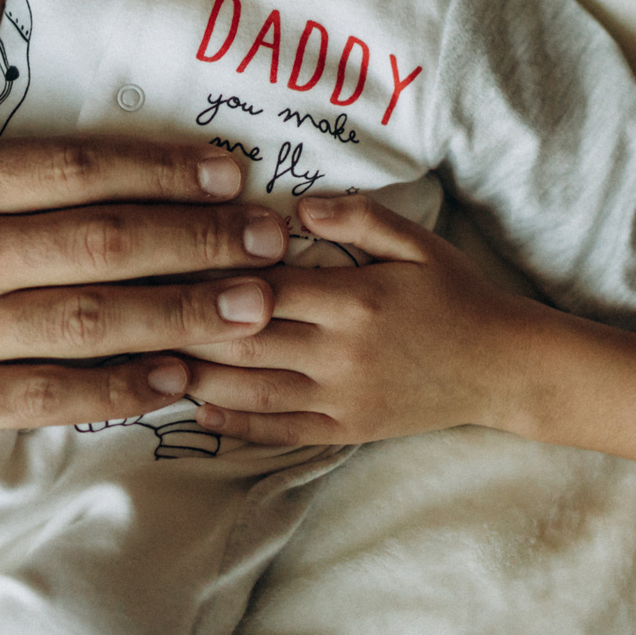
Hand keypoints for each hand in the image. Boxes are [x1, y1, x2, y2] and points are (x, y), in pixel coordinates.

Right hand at [0, 0, 292, 450]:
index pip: (81, 166)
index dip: (166, 165)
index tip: (230, 166)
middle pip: (110, 241)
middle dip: (203, 238)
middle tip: (275, 238)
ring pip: (94, 320)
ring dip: (184, 310)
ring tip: (254, 305)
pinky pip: (46, 398)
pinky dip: (115, 390)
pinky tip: (174, 380)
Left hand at [181, 195, 533, 447]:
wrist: (503, 366)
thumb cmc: (457, 294)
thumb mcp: (416, 241)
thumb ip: (356, 217)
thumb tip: (295, 204)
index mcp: (355, 297)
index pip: (265, 285)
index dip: (211, 273)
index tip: (165, 260)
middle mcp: (342, 351)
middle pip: (247, 337)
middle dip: (187, 324)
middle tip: (132, 309)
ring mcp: (343, 396)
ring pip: (253, 387)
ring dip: (198, 374)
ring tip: (147, 359)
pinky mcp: (346, 429)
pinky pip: (282, 429)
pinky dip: (236, 423)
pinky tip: (199, 407)